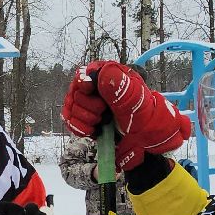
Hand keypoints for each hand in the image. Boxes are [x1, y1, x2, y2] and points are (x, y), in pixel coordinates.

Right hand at [61, 61, 191, 170]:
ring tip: (103, 122)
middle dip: (89, 106)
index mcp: (109, 75)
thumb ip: (120, 88)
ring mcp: (88, 104)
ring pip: (71, 108)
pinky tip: (94, 130)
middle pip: (75, 92)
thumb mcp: (136, 102)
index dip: (84, 83)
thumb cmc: (144, 117)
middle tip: (104, 112)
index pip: (84, 73)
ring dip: (87, 118)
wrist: (144, 141)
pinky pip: (70, 121)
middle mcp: (96, 88)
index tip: (90, 91)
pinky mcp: (83, 119)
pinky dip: (81, 128)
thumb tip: (103, 74)